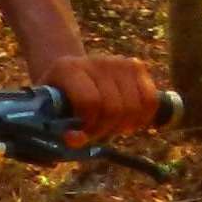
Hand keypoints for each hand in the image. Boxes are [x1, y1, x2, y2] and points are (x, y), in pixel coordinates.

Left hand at [28, 49, 158, 141]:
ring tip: (111, 127)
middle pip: (114, 107)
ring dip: (124, 125)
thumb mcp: (51, 112)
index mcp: (68, 69)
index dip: (89, 124)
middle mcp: (96, 62)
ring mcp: (119, 62)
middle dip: (107, 129)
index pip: (90, 102)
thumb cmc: (60, 99)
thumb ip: (60, 128)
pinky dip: (142, 118)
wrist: (72, 73)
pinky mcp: (137, 66)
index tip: (81, 133)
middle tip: (97, 133)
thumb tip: (74, 140)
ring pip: (135, 106)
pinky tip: (129, 122)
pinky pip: (150, 100)